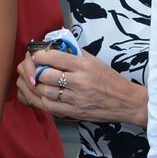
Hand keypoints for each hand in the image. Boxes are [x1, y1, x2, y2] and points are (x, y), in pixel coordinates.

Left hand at [16, 49, 145, 126]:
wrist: (126, 102)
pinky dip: (39, 100)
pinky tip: (38, 94)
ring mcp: (75, 99)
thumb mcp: (95, 61)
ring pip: (44, 92)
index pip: (54, 57)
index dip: (39, 55)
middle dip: (33, 70)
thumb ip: (75, 53)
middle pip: (45, 75)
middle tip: (30, 67)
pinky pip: (49, 107)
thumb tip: (55, 45)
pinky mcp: (73, 112)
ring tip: (32, 80)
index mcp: (84, 65)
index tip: (35, 55)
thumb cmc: (110, 79)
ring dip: (34, 85)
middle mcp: (78, 82)